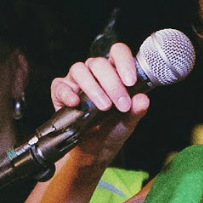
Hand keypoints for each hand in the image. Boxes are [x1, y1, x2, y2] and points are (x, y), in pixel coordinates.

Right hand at [47, 43, 149, 167]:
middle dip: (113, 84)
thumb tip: (143, 99)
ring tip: (104, 106)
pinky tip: (76, 103)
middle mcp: (94, 71)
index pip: (118, 53)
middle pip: (99, 64)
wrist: (95, 149)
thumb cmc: (112, 128)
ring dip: (93, 88)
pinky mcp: (60, 92)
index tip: (131, 81)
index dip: (124, 62)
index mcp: (114, 71)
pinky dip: (68, 94)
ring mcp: (76, 80)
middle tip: (122, 104)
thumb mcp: (129, 121)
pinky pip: (60, 86)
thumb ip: (137, 110)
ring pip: (80, 70)